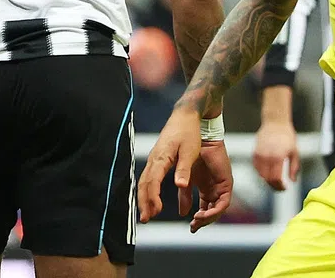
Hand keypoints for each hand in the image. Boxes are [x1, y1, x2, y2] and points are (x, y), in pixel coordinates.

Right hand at [138, 107, 201, 223]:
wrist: (185, 115)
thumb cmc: (189, 132)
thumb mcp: (190, 150)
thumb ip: (184, 169)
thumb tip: (180, 185)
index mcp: (161, 158)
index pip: (152, 182)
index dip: (152, 198)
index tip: (156, 212)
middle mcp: (154, 159)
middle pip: (143, 184)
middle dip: (143, 202)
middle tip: (145, 220)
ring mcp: (154, 159)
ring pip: (144, 182)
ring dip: (144, 198)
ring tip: (147, 214)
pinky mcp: (157, 159)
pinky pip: (149, 178)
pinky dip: (148, 190)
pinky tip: (152, 199)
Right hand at [187, 141, 232, 231]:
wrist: (200, 135)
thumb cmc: (192, 153)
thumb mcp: (185, 178)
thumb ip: (184, 195)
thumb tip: (183, 213)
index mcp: (206, 187)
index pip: (205, 208)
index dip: (199, 219)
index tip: (191, 227)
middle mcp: (215, 188)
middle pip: (212, 211)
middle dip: (203, 221)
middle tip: (193, 227)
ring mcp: (222, 185)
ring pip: (219, 209)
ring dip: (208, 218)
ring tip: (197, 221)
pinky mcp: (227, 182)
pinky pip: (224, 203)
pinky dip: (214, 211)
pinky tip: (202, 214)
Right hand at [253, 120, 300, 190]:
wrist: (275, 123)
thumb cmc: (287, 136)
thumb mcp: (294, 152)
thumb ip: (294, 168)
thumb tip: (293, 181)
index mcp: (278, 157)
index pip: (276, 178)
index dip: (280, 186)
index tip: (285, 188)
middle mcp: (267, 157)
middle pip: (267, 179)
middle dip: (274, 186)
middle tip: (280, 187)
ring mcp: (259, 155)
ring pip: (261, 175)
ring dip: (268, 180)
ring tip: (275, 181)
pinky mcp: (255, 153)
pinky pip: (257, 168)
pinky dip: (262, 173)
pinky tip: (269, 172)